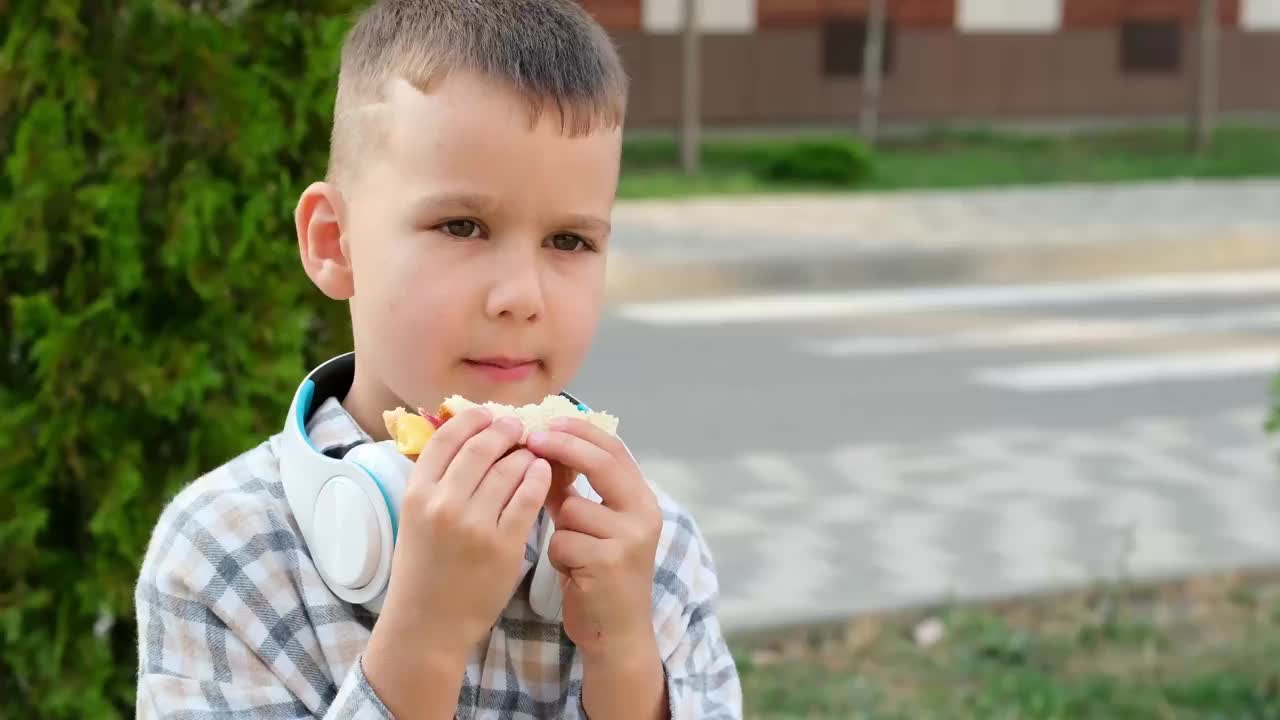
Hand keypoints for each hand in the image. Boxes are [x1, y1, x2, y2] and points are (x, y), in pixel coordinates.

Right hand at [363, 408, 551, 717]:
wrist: (428, 624)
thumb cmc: (423, 569)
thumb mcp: (415, 518)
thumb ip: (437, 482)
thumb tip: (468, 439)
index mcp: (416, 494)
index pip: (446, 438)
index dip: (471, 420)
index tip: (487, 415)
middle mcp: (443, 504)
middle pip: (481, 446)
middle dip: (504, 430)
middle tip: (517, 428)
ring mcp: (475, 525)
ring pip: (510, 468)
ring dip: (526, 454)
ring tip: (532, 453)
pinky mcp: (504, 545)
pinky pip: (528, 497)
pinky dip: (538, 478)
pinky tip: (542, 474)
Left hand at [525, 418, 662, 663]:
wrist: (616, 633)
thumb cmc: (597, 573)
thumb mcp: (590, 525)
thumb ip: (572, 490)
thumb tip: (538, 449)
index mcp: (642, 499)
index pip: (614, 449)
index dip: (579, 431)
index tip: (547, 421)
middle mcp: (644, 515)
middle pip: (601, 464)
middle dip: (562, 447)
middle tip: (530, 438)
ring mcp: (629, 539)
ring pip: (571, 509)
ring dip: (559, 528)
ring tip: (571, 553)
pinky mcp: (609, 564)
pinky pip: (562, 541)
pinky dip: (558, 556)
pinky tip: (572, 573)